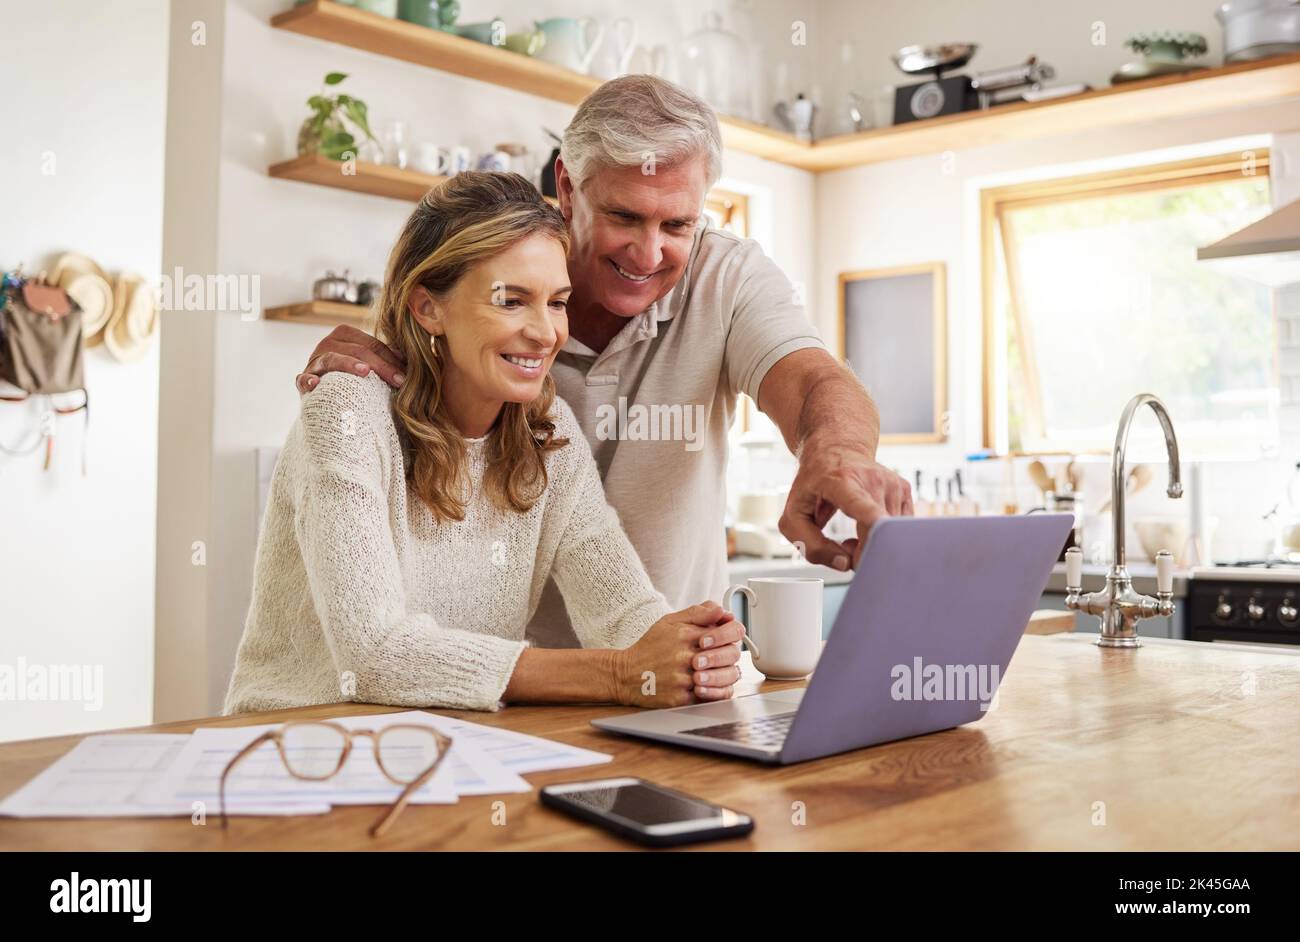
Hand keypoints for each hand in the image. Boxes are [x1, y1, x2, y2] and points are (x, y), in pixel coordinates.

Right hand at [294, 325, 406, 393]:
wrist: (326, 396)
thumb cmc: (354, 378)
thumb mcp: (370, 364)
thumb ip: (385, 358)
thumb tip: (410, 357)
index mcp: (345, 335)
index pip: (372, 344)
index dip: (391, 359)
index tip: (407, 376)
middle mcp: (327, 344)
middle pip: (356, 350)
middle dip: (380, 365)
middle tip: (398, 381)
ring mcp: (314, 361)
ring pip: (331, 358)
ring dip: (348, 364)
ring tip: (365, 372)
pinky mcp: (302, 379)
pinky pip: (302, 379)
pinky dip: (307, 380)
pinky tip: (315, 384)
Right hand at [611, 602, 744, 707]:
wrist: (625, 674)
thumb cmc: (651, 647)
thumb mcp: (669, 622)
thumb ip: (698, 613)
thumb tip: (723, 611)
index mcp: (687, 634)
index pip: (729, 630)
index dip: (732, 633)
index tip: (726, 637)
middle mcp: (686, 656)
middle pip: (731, 654)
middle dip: (731, 653)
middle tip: (722, 655)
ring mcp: (684, 679)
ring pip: (726, 677)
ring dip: (726, 673)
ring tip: (715, 670)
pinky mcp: (681, 699)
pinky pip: (714, 697)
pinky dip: (717, 691)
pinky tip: (710, 685)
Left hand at [780, 435, 911, 570]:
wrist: (835, 449)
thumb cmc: (813, 484)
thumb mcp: (794, 515)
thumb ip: (811, 545)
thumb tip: (844, 564)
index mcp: (842, 482)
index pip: (865, 508)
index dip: (875, 529)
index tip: (881, 541)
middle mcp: (872, 480)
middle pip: (880, 532)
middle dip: (863, 554)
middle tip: (845, 548)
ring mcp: (892, 484)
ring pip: (891, 535)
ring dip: (872, 545)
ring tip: (854, 533)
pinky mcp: (904, 490)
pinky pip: (899, 528)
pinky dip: (884, 536)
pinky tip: (867, 525)